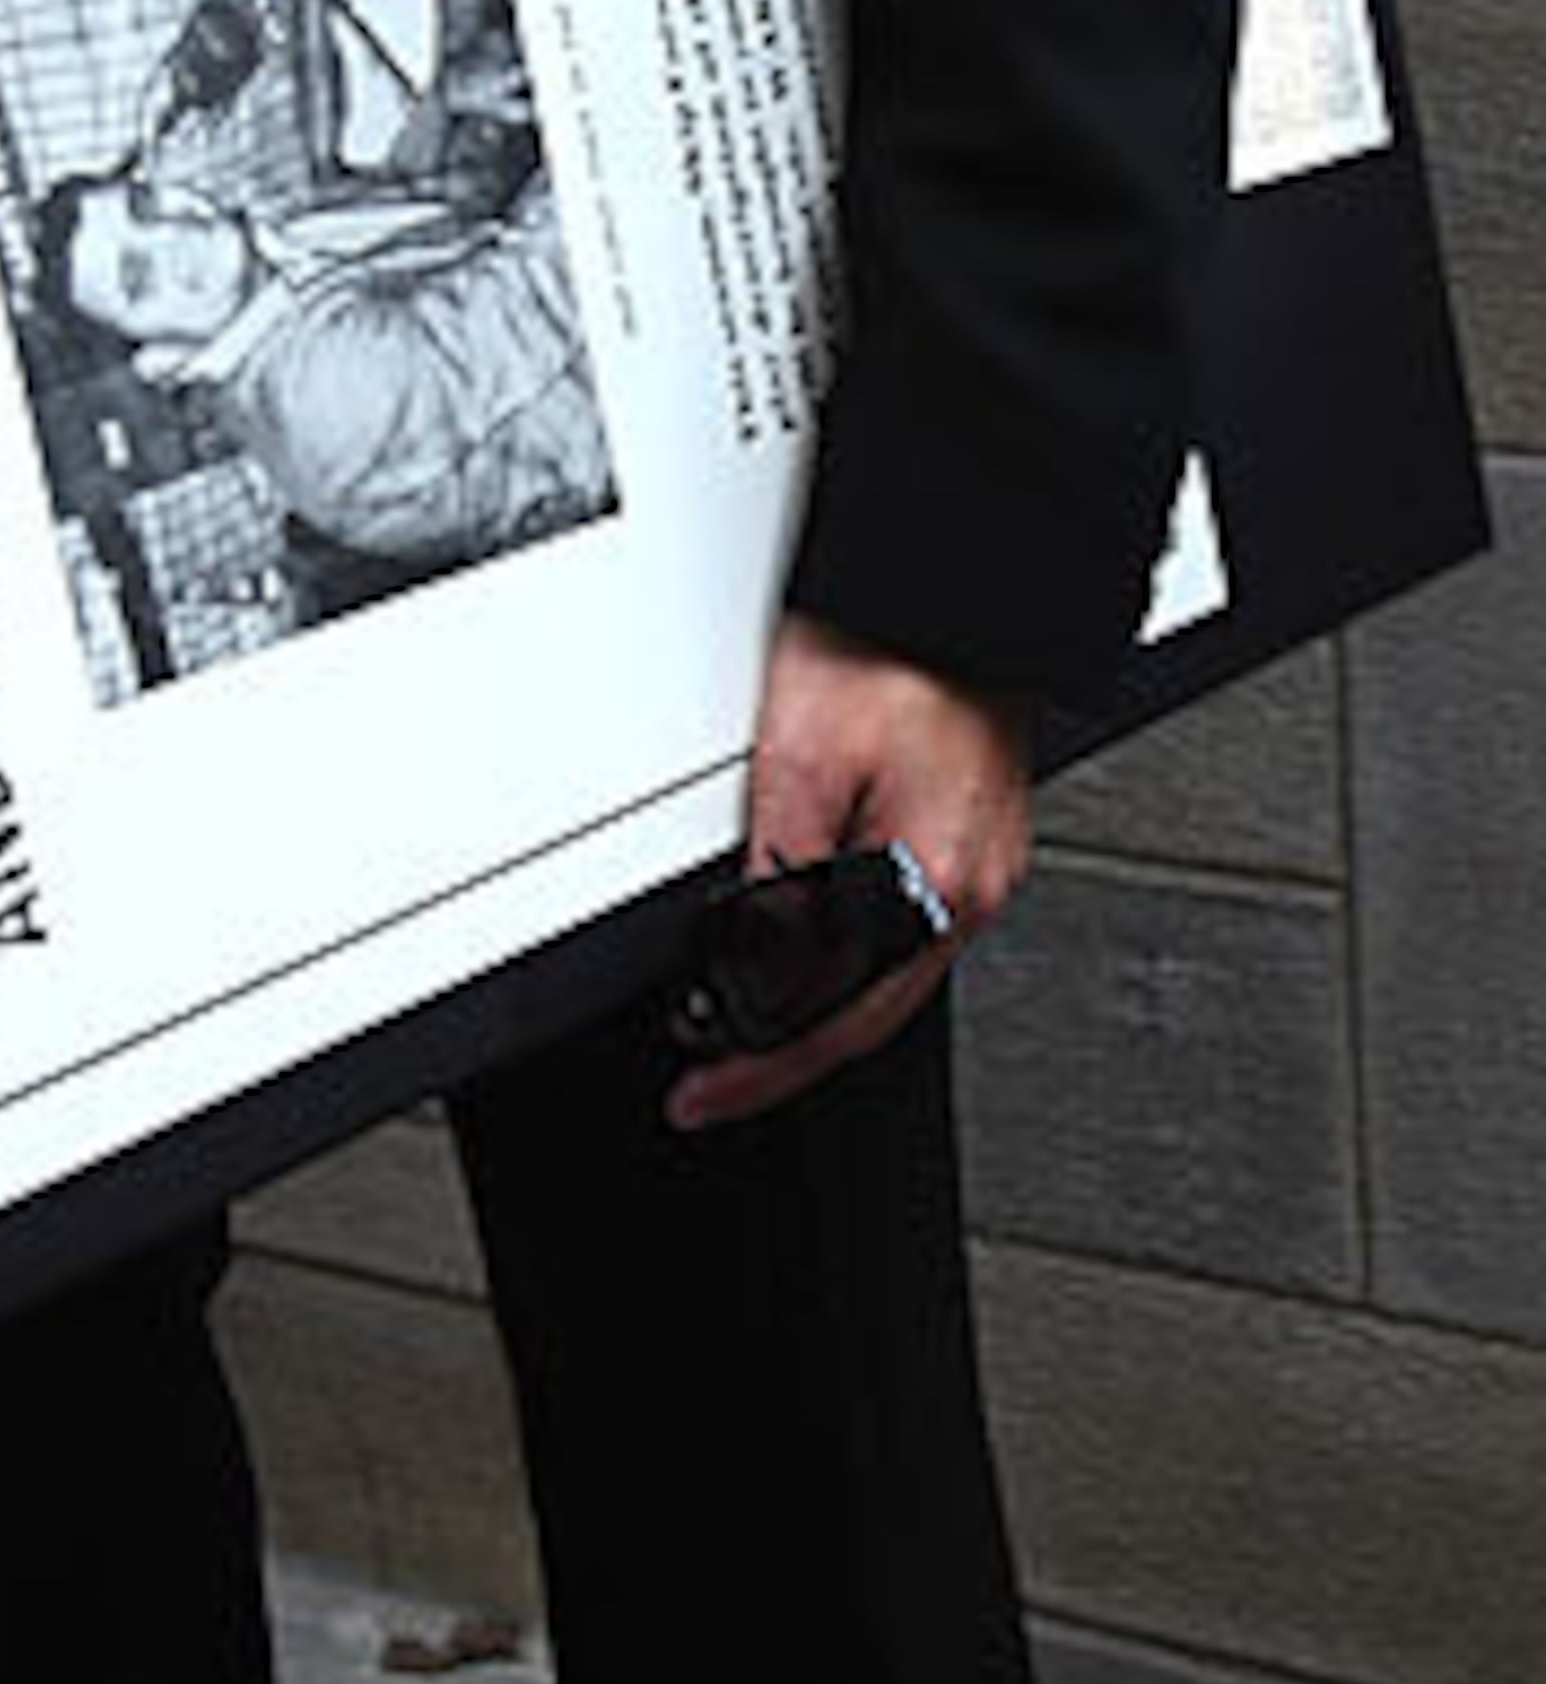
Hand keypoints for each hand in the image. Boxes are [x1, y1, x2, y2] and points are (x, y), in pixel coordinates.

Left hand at [663, 614, 1029, 1132]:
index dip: (758, 1067)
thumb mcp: (794, 765)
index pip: (833, 1018)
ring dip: (817, 1009)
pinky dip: (849, 958)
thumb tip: (744, 962)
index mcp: (931, 881)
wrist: (952, 587)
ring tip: (746, 1034)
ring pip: (887, 975)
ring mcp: (980, 864)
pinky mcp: (970, 836)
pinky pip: (904, 926)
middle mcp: (972, 886)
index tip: (703, 1095)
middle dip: (783, 1056)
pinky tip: (810, 961)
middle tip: (713, 1081)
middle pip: (867, 1012)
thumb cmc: (886, 648)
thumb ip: (772, 878)